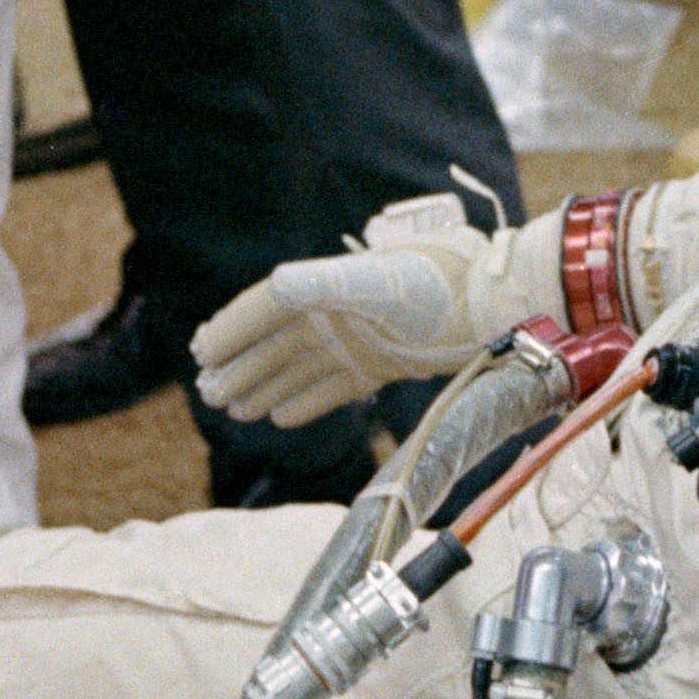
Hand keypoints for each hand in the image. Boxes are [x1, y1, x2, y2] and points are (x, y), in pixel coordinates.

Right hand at [193, 192, 525, 429]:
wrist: (498, 305)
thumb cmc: (440, 286)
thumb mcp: (378, 282)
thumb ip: (325, 283)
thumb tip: (274, 286)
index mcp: (330, 285)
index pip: (267, 307)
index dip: (233, 329)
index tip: (200, 354)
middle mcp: (341, 310)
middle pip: (277, 341)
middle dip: (241, 366)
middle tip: (207, 394)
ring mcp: (362, 338)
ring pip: (300, 366)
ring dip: (266, 386)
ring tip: (234, 410)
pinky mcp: (385, 363)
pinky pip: (335, 385)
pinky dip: (307, 400)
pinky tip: (279, 416)